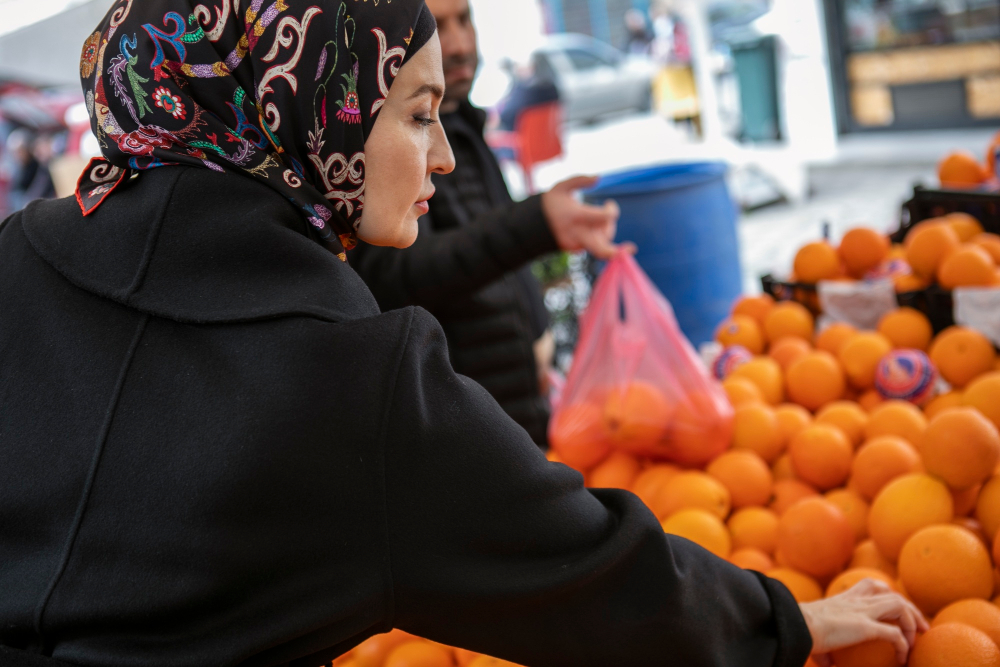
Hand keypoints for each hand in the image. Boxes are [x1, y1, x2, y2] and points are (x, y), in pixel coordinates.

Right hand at [540, 175, 634, 259]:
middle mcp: (578, 234)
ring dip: (607, 233)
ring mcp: (577, 245)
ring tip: (601, 219)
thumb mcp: (561, 187)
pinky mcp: (576, 250)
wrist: (532, 226)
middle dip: (617, 252)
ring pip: (601, 245)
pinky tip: (593, 227)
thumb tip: (598, 177)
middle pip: (602, 250)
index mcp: (576, 217)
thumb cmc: (551, 203)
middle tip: (631, 248)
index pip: (604, 218)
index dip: (612, 211)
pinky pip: (594, 245)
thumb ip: (579, 179)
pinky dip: (598, 236)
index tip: (609, 204)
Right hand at [798, 579, 927, 665]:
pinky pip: (894, 635)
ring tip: (916, 641)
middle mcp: (856, 601)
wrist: (796, 624)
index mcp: (844, 599)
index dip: (888, 595)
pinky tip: (901, 658)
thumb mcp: (815, 632)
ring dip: (912, 623)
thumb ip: (824, 648)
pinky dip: (903, 646)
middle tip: (921, 627)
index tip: (895, 613)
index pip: (871, 586)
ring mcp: (862, 612)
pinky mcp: (865, 627)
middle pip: (892, 594)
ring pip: (899, 606)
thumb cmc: (801, 629)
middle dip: (911, 609)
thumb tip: (828, 665)